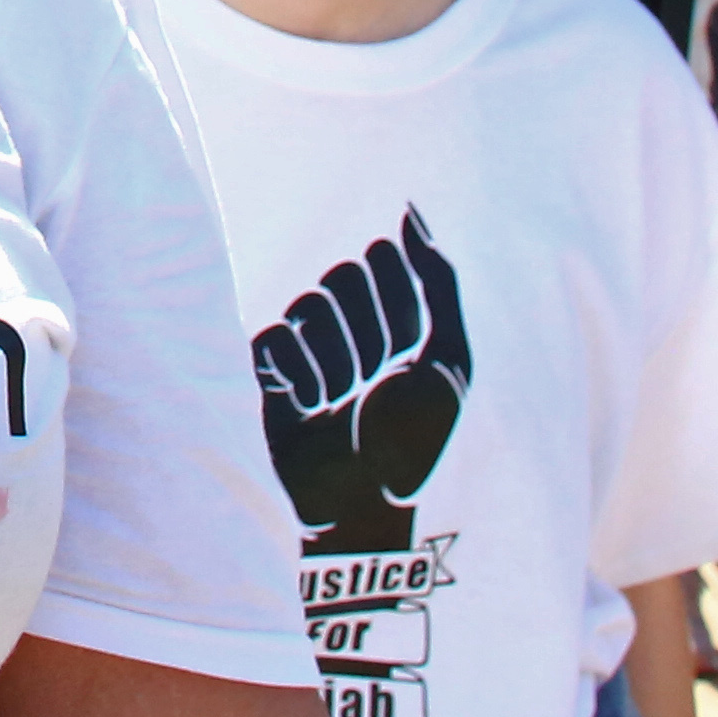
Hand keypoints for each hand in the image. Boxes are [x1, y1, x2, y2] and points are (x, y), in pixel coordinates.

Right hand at [253, 210, 474, 549]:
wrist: (363, 505)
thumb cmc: (413, 441)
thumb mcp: (449, 361)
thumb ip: (439, 283)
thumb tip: (411, 211)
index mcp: (395, 322)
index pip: (383, 258)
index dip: (394, 290)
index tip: (403, 337)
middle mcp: (348, 328)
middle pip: (341, 274)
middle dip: (364, 328)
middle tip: (373, 378)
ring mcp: (306, 349)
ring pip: (307, 303)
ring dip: (333, 360)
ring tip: (342, 402)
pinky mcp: (268, 374)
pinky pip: (272, 338)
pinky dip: (298, 375)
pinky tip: (311, 407)